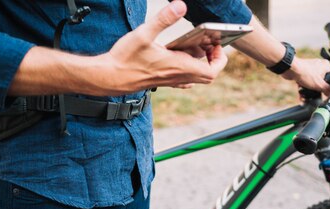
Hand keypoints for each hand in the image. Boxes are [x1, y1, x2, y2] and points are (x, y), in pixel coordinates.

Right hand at [101, 1, 226, 92]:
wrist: (110, 77)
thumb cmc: (125, 59)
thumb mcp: (144, 34)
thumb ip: (164, 19)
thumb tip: (180, 5)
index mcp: (178, 67)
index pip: (211, 71)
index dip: (219, 59)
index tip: (216, 44)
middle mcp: (177, 76)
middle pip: (207, 75)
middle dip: (213, 60)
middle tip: (209, 43)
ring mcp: (171, 80)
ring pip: (196, 77)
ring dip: (201, 63)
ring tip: (196, 46)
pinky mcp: (163, 80)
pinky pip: (184, 79)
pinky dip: (189, 70)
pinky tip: (181, 57)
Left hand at [282, 57, 329, 95]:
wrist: (290, 69)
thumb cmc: (305, 73)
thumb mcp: (319, 85)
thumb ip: (327, 89)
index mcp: (326, 66)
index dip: (328, 87)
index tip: (324, 93)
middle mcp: (319, 65)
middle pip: (321, 82)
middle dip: (315, 91)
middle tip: (314, 97)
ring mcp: (310, 68)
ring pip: (312, 83)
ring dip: (308, 92)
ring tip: (306, 99)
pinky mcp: (302, 72)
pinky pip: (305, 82)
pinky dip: (303, 89)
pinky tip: (301, 97)